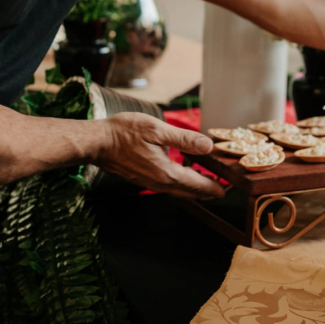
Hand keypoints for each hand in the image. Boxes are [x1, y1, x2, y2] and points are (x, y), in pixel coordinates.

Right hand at [95, 113, 224, 199]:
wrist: (96, 143)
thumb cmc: (123, 133)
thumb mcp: (157, 130)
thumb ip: (184, 140)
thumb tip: (207, 146)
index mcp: (166, 173)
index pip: (197, 185)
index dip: (214, 187)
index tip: (227, 188)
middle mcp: (159, 183)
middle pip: (189, 193)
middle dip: (207, 191)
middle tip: (221, 188)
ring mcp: (149, 183)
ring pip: (178, 191)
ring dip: (193, 188)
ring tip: (206, 180)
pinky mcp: (142, 179)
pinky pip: (167, 186)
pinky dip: (180, 183)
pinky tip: (182, 172)